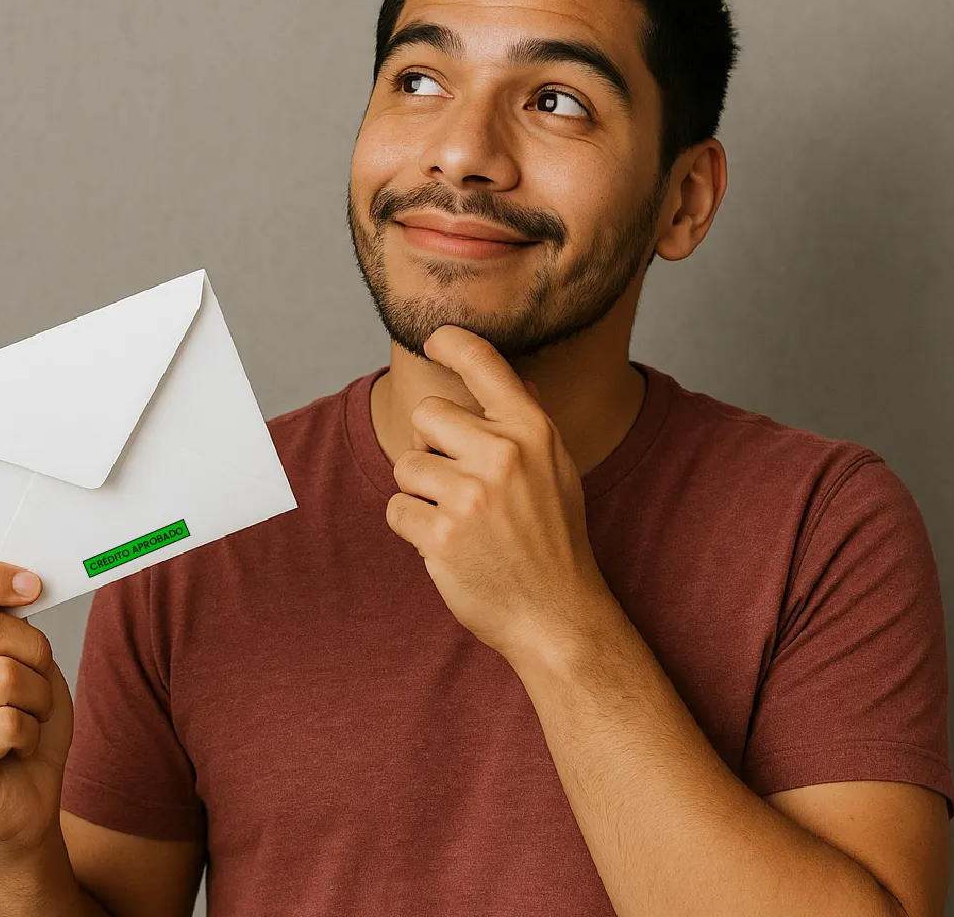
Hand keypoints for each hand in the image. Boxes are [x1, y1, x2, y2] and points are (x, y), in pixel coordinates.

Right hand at [0, 561, 72, 854]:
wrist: (23, 799)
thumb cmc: (23, 723)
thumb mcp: (24, 659)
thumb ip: (11, 621)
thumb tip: (23, 583)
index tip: (33, 585)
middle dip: (34, 651)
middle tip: (36, 681)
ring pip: (5, 676)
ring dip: (37, 699)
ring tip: (26, 719)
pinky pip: (8, 723)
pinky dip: (31, 734)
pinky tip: (17, 748)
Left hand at [385, 325, 616, 660]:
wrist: (557, 615)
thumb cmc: (552, 540)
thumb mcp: (556, 471)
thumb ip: (527, 424)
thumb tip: (513, 377)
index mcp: (533, 431)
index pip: (483, 363)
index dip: (451, 342)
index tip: (435, 338)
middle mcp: (504, 454)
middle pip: (427, 416)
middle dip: (431, 448)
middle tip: (458, 485)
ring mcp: (472, 495)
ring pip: (406, 465)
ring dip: (420, 493)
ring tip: (459, 521)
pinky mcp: (442, 535)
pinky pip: (396, 509)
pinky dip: (411, 529)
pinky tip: (446, 546)